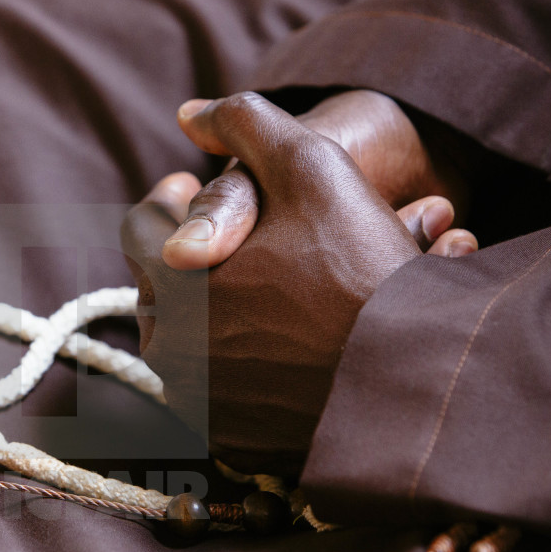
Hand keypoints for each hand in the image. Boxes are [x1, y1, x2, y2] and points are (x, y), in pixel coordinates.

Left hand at [122, 93, 432, 474]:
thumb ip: (246, 123)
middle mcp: (170, 348)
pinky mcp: (228, 438)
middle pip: (159, 285)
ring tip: (250, 284)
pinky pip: (213, 386)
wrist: (412, 381)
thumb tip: (189, 113)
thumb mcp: (313, 168)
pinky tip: (269, 336)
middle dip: (187, 254)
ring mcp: (197, 400)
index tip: (189, 190)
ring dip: (208, 306)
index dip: (168, 200)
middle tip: (225, 237)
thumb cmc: (361, 269)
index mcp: (172, 280)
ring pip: (185, 337)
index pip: (139, 228)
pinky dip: (230, 358)